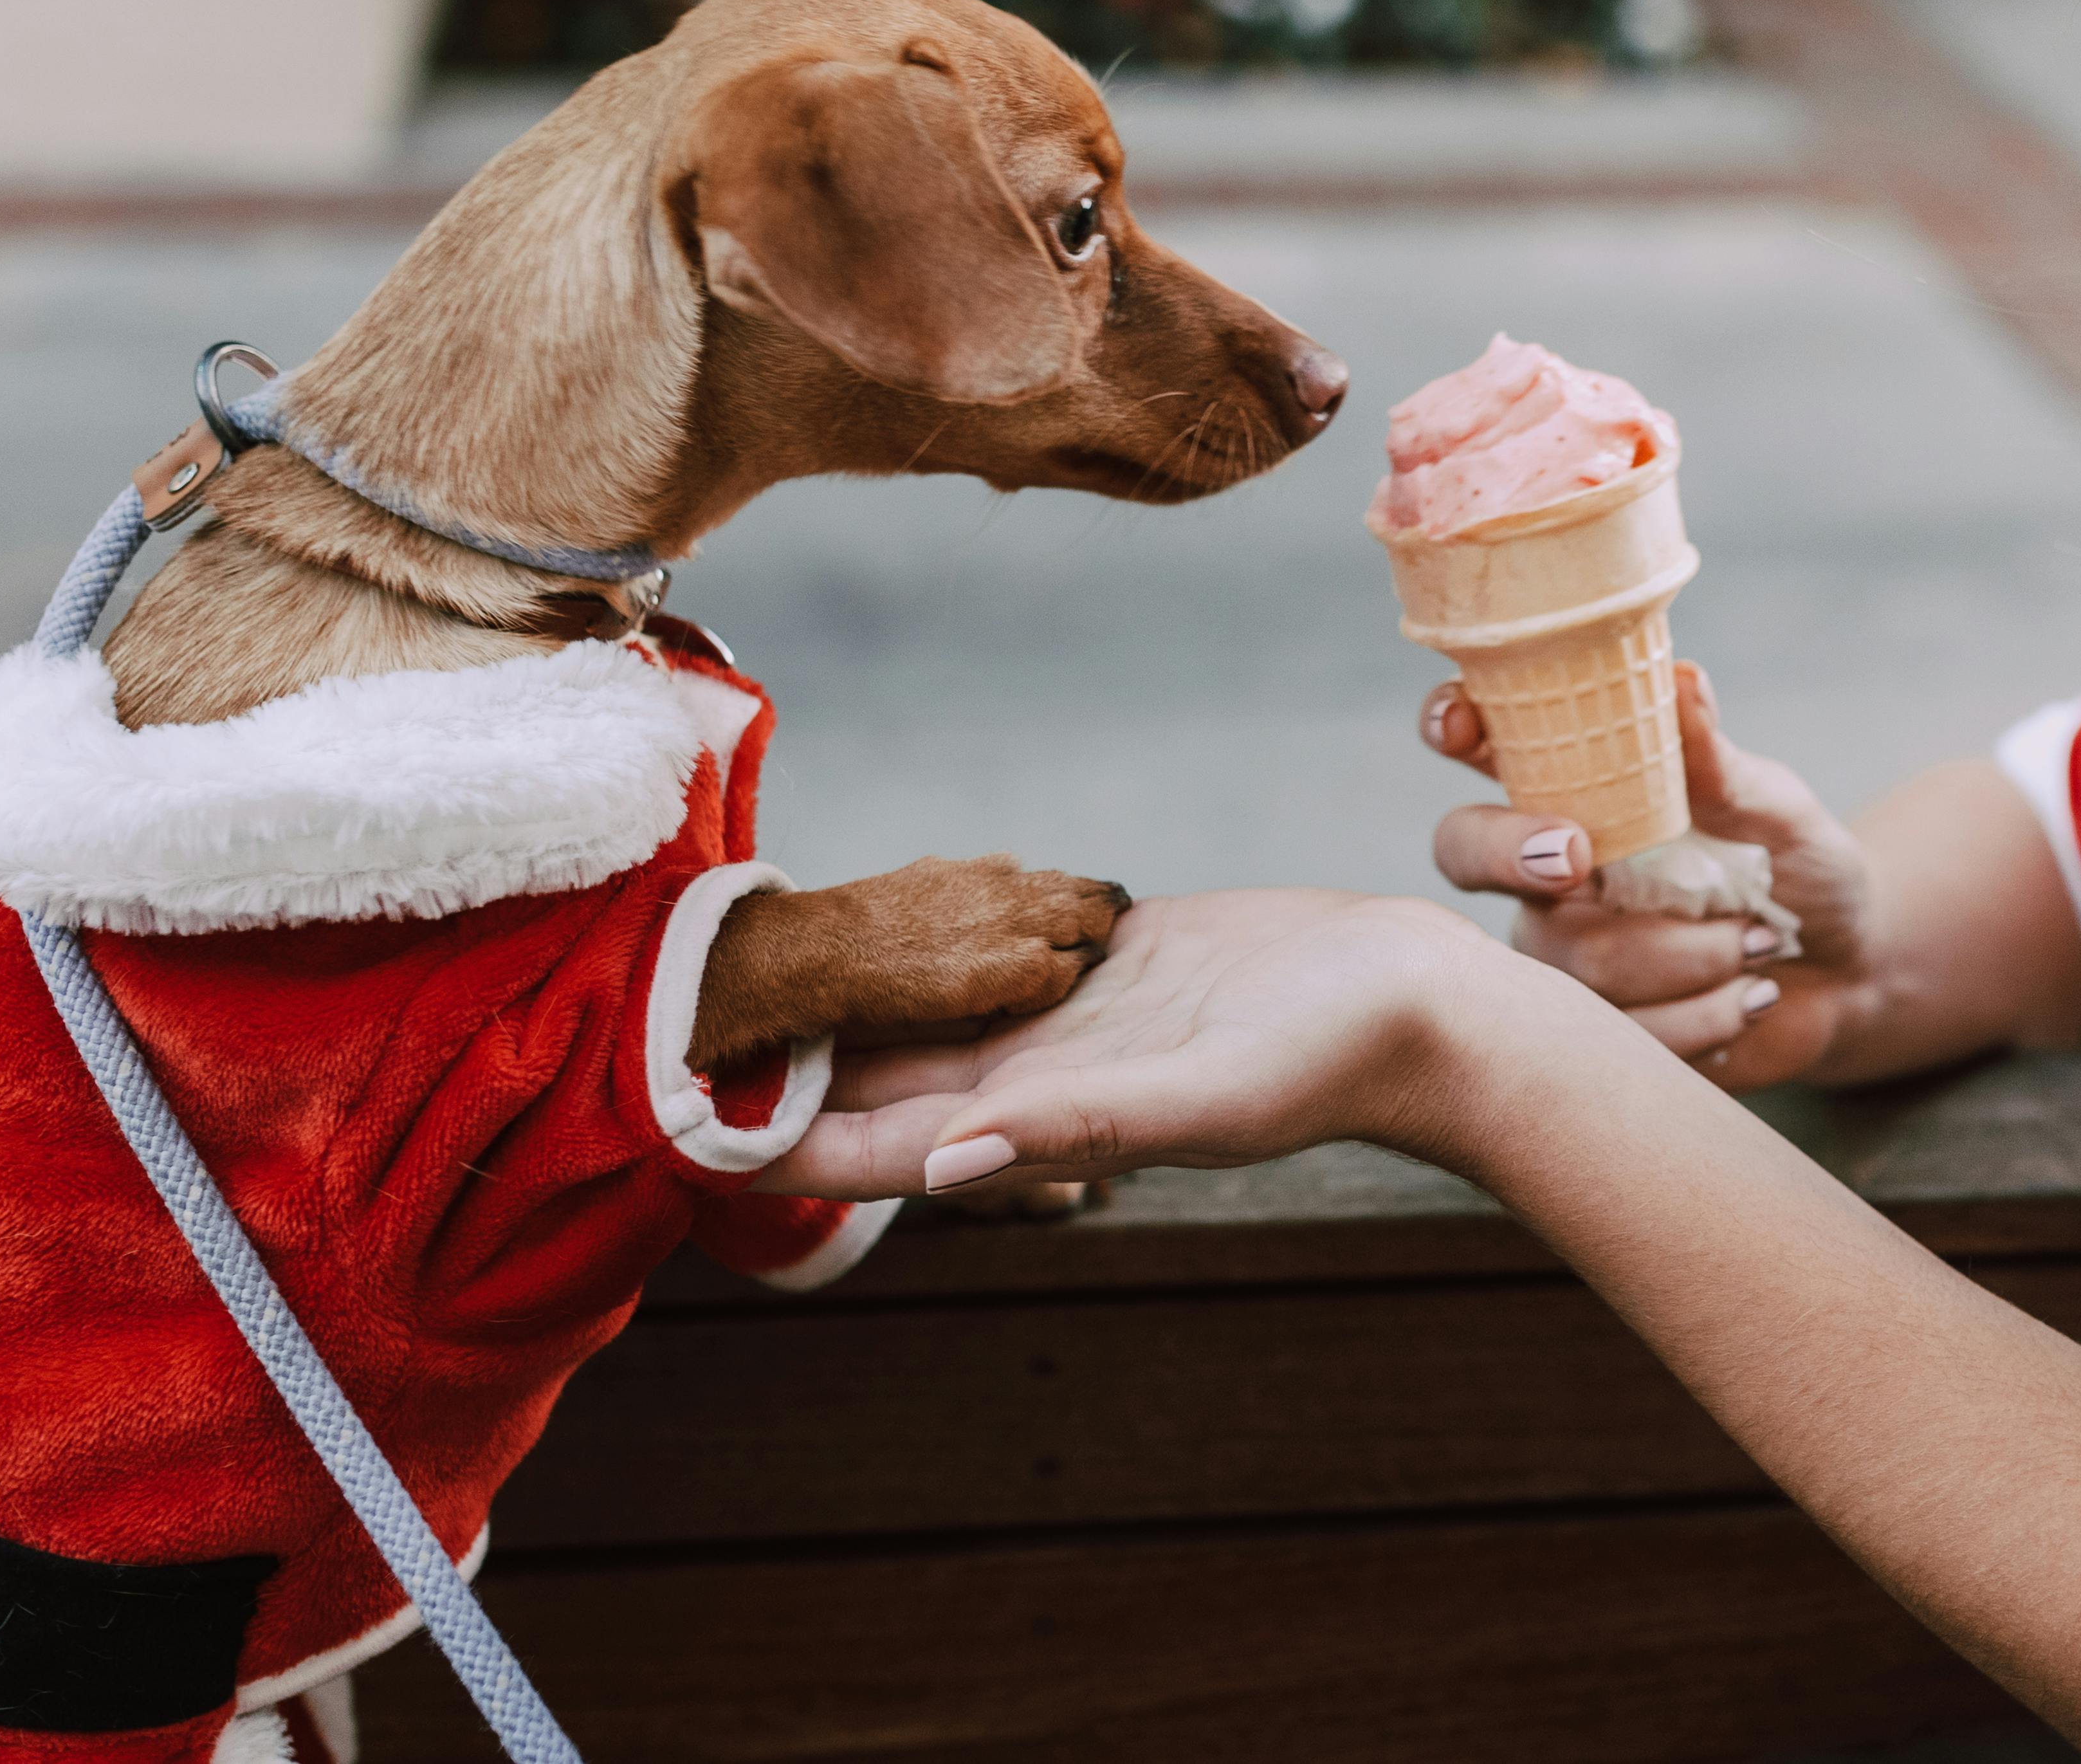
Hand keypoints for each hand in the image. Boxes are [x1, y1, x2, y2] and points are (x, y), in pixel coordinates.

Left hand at [753, 886, 1547, 1200]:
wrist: (1412, 1002)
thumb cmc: (1327, 1061)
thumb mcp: (1202, 1095)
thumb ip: (1076, 1127)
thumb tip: (948, 1163)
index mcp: (1047, 1117)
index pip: (884, 1149)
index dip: (782, 1145)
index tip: (679, 1131)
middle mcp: (1042, 1073)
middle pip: (884, 1082)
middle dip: (785, 1072)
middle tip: (668, 1034)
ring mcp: (1073, 1015)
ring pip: (929, 1012)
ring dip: (846, 1005)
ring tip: (744, 974)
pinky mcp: (1108, 955)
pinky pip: (996, 949)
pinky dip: (931, 941)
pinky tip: (876, 917)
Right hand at [1425, 663, 1882, 1089]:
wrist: (1849, 974)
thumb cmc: (1799, 870)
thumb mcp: (1777, 810)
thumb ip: (1721, 763)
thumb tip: (1682, 682)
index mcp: (1581, 789)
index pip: (1486, 742)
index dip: (1451, 723)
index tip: (1461, 729)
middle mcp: (1547, 868)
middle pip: (1465, 850)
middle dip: (1509, 851)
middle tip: (1578, 859)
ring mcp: (1562, 953)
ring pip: (1578, 960)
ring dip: (1691, 953)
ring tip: (1759, 942)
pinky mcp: (1595, 1032)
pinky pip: (1625, 1031)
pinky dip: (1709, 1013)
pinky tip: (1751, 996)